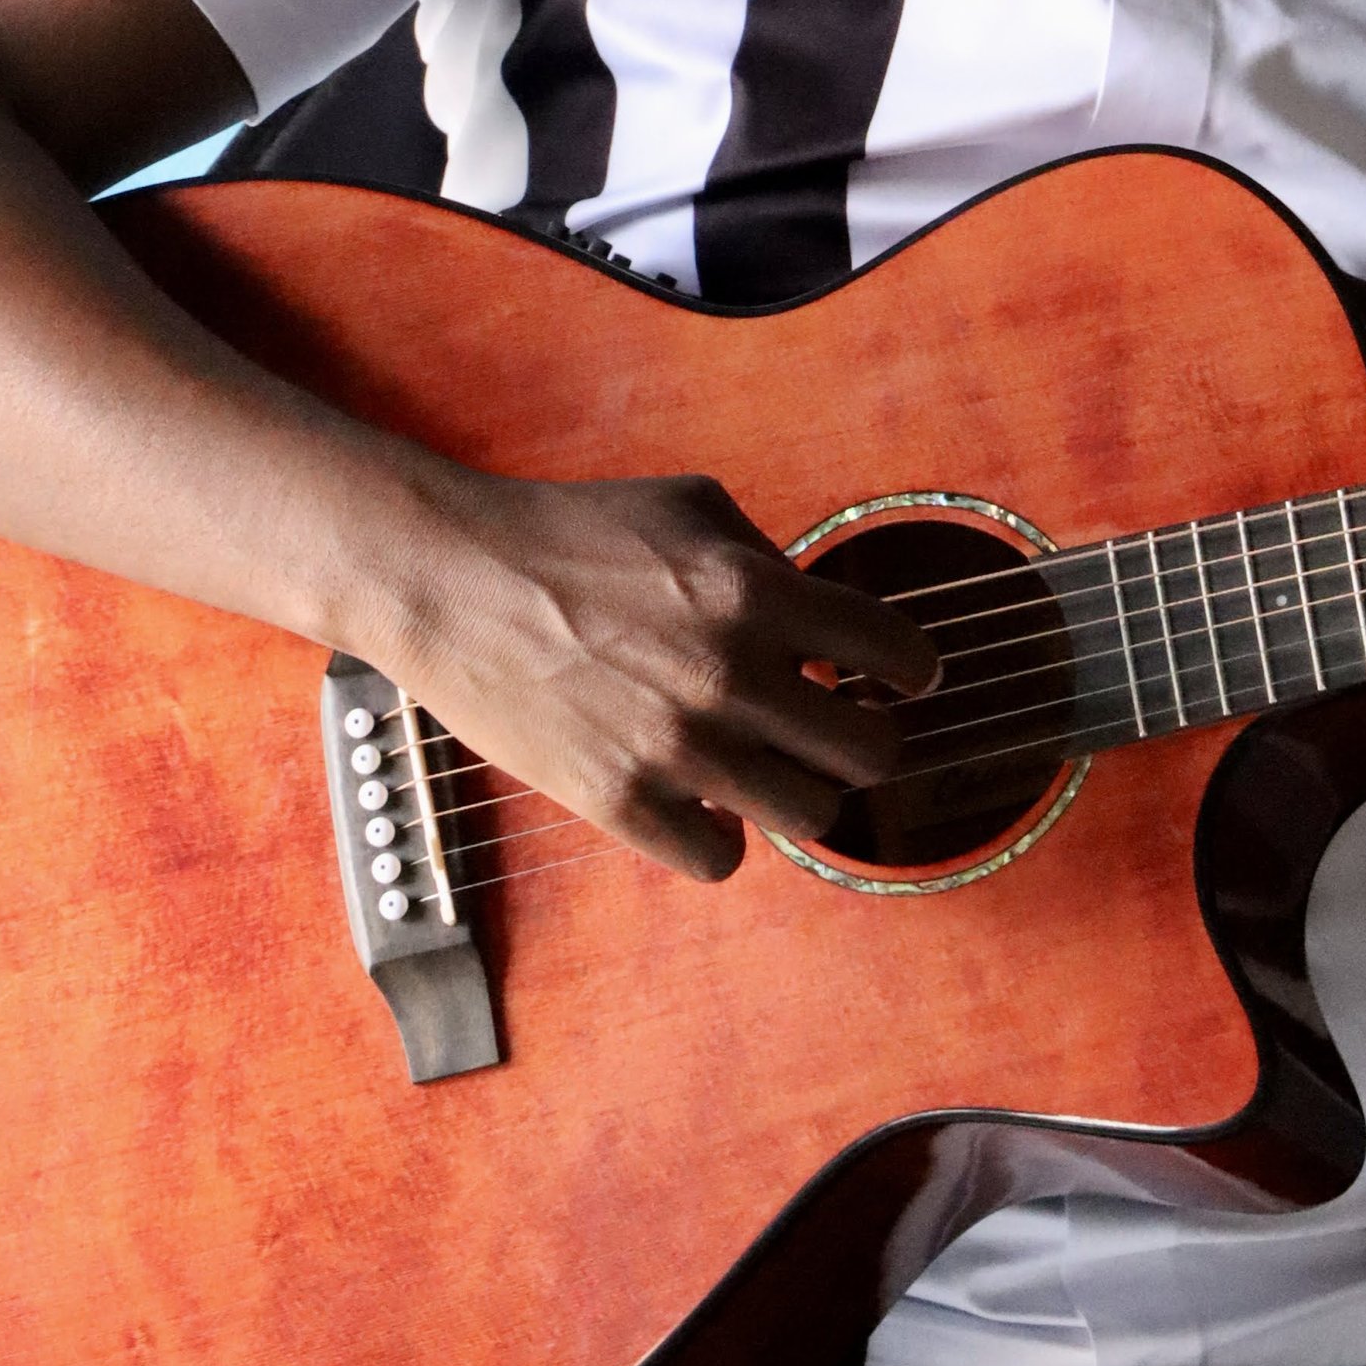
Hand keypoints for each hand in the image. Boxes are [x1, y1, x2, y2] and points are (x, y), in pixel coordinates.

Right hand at [372, 468, 940, 883]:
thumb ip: (772, 560)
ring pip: (812, 816)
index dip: (911, 670)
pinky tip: (703, 799)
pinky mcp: (620, 804)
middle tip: (841, 730)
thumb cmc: (575, 530)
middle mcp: (728, 676)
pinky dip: (723, 834)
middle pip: (870, 753)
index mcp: (755, 592)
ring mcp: (676, 750)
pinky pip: (723, 859)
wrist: (454, 578)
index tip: (905, 680)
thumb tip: (825, 621)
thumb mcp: (696, 506)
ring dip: (802, 792)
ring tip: (773, 767)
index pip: (895, 653)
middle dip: (865, 738)